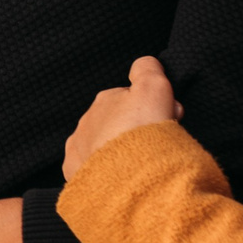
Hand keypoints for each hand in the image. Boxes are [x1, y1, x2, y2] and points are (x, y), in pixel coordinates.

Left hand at [63, 56, 182, 180]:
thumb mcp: (154, 89)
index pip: (132, 100)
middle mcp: (86, 121)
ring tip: (138, 165)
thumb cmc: (144, 133)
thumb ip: (148, 70)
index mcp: (105, 100)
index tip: (169, 121)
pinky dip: (102, 172)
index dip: (154, 109)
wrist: (127, 179)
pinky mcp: (73, 173)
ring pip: (100, 146)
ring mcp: (78, 148)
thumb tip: (144, 63)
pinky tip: (118, 178)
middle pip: (116, 123)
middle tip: (155, 145)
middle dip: (134, 131)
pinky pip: (87, 168)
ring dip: (118, 152)